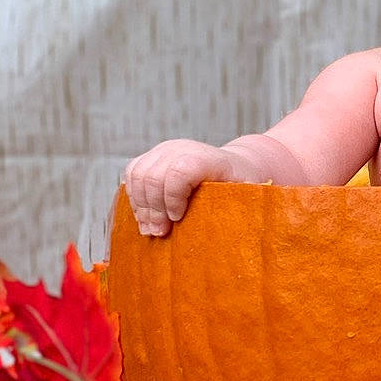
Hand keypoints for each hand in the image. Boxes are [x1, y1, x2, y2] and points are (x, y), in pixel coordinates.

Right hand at [122, 140, 245, 236]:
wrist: (235, 165)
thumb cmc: (241, 185)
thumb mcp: (247, 197)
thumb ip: (238, 209)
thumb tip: (227, 232)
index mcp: (207, 159)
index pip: (179, 172)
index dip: (173, 198)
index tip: (177, 219)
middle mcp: (182, 148)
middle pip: (153, 176)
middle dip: (153, 209)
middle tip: (159, 233)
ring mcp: (165, 150)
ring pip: (138, 174)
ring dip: (140, 206)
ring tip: (150, 228)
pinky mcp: (153, 155)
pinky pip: (132, 173)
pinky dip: (134, 197)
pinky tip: (144, 215)